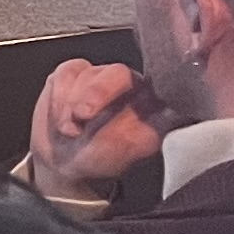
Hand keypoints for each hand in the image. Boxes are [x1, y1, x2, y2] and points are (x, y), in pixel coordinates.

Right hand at [29, 58, 172, 198]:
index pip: (153, 84)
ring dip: (72, 105)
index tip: (120, 110)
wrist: (62, 161)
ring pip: (86, 75)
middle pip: (118, 73)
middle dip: (96, 94)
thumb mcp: (131, 148)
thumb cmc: (101, 156)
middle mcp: (127, 82)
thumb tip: (174, 112)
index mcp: (150, 99)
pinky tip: (61, 117)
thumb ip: (151, 128)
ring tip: (72, 130)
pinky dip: (59, 99)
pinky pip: (65, 75)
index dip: (137, 95)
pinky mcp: (71, 73)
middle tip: (82, 116)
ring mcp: (97, 74)